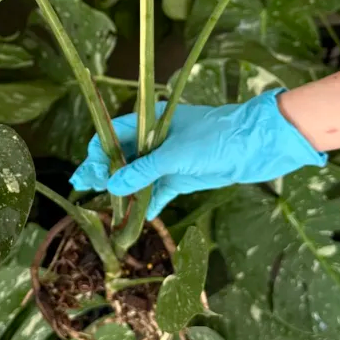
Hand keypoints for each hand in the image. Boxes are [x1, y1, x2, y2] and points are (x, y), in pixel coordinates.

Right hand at [69, 89, 326, 218]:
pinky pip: (159, 191)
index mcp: (152, 122)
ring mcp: (170, 159)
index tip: (91, 172)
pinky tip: (137, 217)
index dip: (99, 152)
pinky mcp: (183, 177)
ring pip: (139, 175)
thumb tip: (112, 185)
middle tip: (82, 186)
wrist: (258, 146)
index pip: (114, 134)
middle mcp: (156, 140)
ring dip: (124, 190)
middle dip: (104, 171)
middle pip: (122, 156)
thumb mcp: (175, 154)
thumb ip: (143, 171)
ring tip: (106, 207)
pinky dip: (149, 202)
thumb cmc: (216, 138)